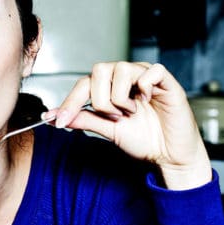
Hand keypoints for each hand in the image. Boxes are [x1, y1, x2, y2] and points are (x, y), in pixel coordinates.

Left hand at [49, 62, 211, 189]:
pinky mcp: (167, 82)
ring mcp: (146, 78)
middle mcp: (126, 78)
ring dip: (121, 97)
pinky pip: (152, 70)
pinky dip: (145, 87)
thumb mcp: (108, 131)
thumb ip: (84, 119)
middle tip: (114, 117)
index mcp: (110, 88)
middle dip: (100, 99)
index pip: (84, 83)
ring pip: (122, 68)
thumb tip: (54, 116)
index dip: (70, 101)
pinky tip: (147, 101)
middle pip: (100, 69)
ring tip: (131, 113)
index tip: (59, 121)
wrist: (170, 156)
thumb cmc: (143, 141)